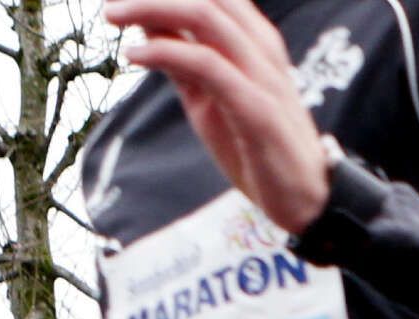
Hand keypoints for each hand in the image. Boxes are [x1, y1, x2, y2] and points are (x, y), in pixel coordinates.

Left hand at [103, 0, 336, 234]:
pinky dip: (166, 53)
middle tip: (110, 4)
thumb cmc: (258, 146)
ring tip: (113, 16)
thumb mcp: (210, 96)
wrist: (307, 199)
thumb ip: (181, 60)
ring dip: (152, 8)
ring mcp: (262, 76)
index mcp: (254, 39)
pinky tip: (135, 56)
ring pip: (206, 18)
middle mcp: (261, 48)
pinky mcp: (257, 109)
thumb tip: (145, 26)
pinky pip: (208, 66)